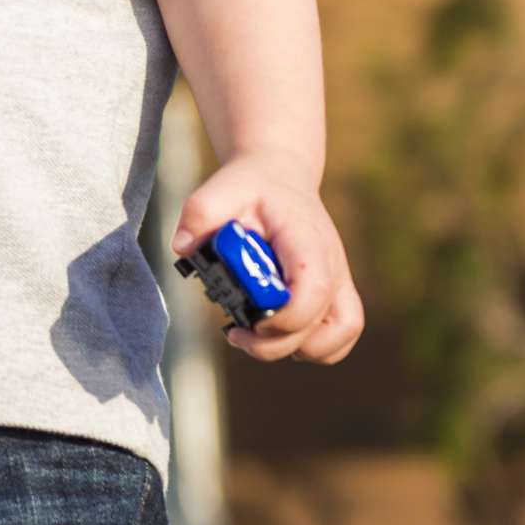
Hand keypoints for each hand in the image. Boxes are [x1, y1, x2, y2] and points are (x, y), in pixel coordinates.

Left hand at [170, 153, 364, 364]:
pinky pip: (341, 335)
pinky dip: (313, 347)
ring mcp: (338, 280)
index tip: (246, 318)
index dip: (282, 318)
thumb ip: (199, 214)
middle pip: (324, 325)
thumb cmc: (253, 187)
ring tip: (257, 336)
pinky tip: (275, 334)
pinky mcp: (335, 293)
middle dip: (276, 343)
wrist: (280, 176)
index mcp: (307, 241)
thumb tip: (183, 248)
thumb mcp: (221, 189)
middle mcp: (332, 264)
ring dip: (298, 348)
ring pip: (340, 336)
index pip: (312, 290)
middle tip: (236, 334)